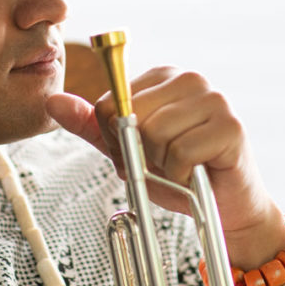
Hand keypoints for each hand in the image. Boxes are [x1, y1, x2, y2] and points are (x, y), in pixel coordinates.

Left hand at [45, 67, 284, 266]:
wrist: (227, 208)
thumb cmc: (181, 174)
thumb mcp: (127, 149)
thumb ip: (92, 125)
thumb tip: (52, 101)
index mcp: (163, 77)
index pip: (110, 101)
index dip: (117, 137)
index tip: (141, 151)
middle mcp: (190, 79)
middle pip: (131, 116)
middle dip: (139, 152)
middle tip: (163, 163)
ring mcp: (214, 100)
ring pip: (155, 133)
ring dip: (163, 164)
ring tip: (181, 167)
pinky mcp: (231, 126)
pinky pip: (181, 152)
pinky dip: (182, 174)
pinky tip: (196, 173)